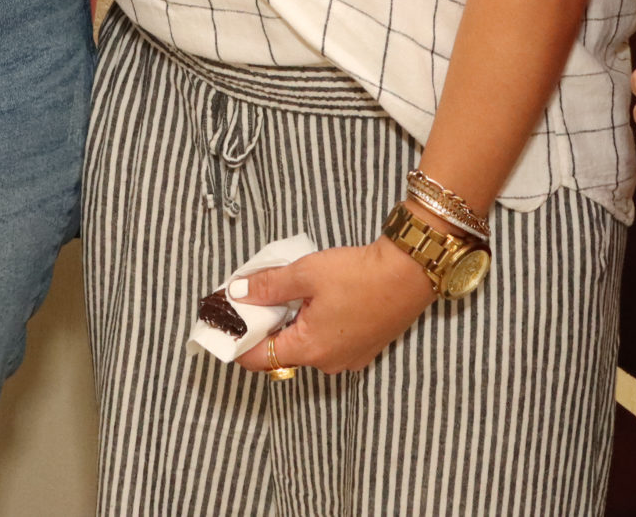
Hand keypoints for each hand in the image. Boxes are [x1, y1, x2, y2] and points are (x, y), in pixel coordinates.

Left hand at [234, 239, 437, 375]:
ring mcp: (348, 358)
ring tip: (289, 292)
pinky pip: (327, 342)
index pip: (258, 358)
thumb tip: (238, 293)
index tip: (225, 321)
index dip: (237, 340)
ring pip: (305, 346)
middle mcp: (327, 362)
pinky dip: (314, 325)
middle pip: (282, 352)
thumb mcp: (306, 273)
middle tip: (256, 296)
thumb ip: (268, 286)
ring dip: (292, 324)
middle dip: (266, 326)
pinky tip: (316, 299)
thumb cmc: (359, 274)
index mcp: (309, 349)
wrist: (410, 273)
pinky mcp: (363, 349)